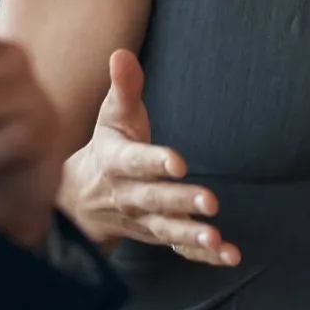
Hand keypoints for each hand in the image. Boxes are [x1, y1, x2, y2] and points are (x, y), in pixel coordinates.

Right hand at [61, 49, 239, 266]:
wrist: (80, 201)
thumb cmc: (106, 148)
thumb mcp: (111, 117)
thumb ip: (123, 87)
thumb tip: (122, 53)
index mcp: (117, 162)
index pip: (135, 162)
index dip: (155, 162)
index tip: (178, 162)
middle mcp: (129, 195)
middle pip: (155, 200)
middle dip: (181, 202)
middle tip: (210, 202)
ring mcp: (143, 221)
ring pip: (167, 231)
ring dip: (192, 236)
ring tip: (216, 239)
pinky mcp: (158, 236)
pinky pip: (180, 250)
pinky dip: (204, 256)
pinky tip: (229, 255)